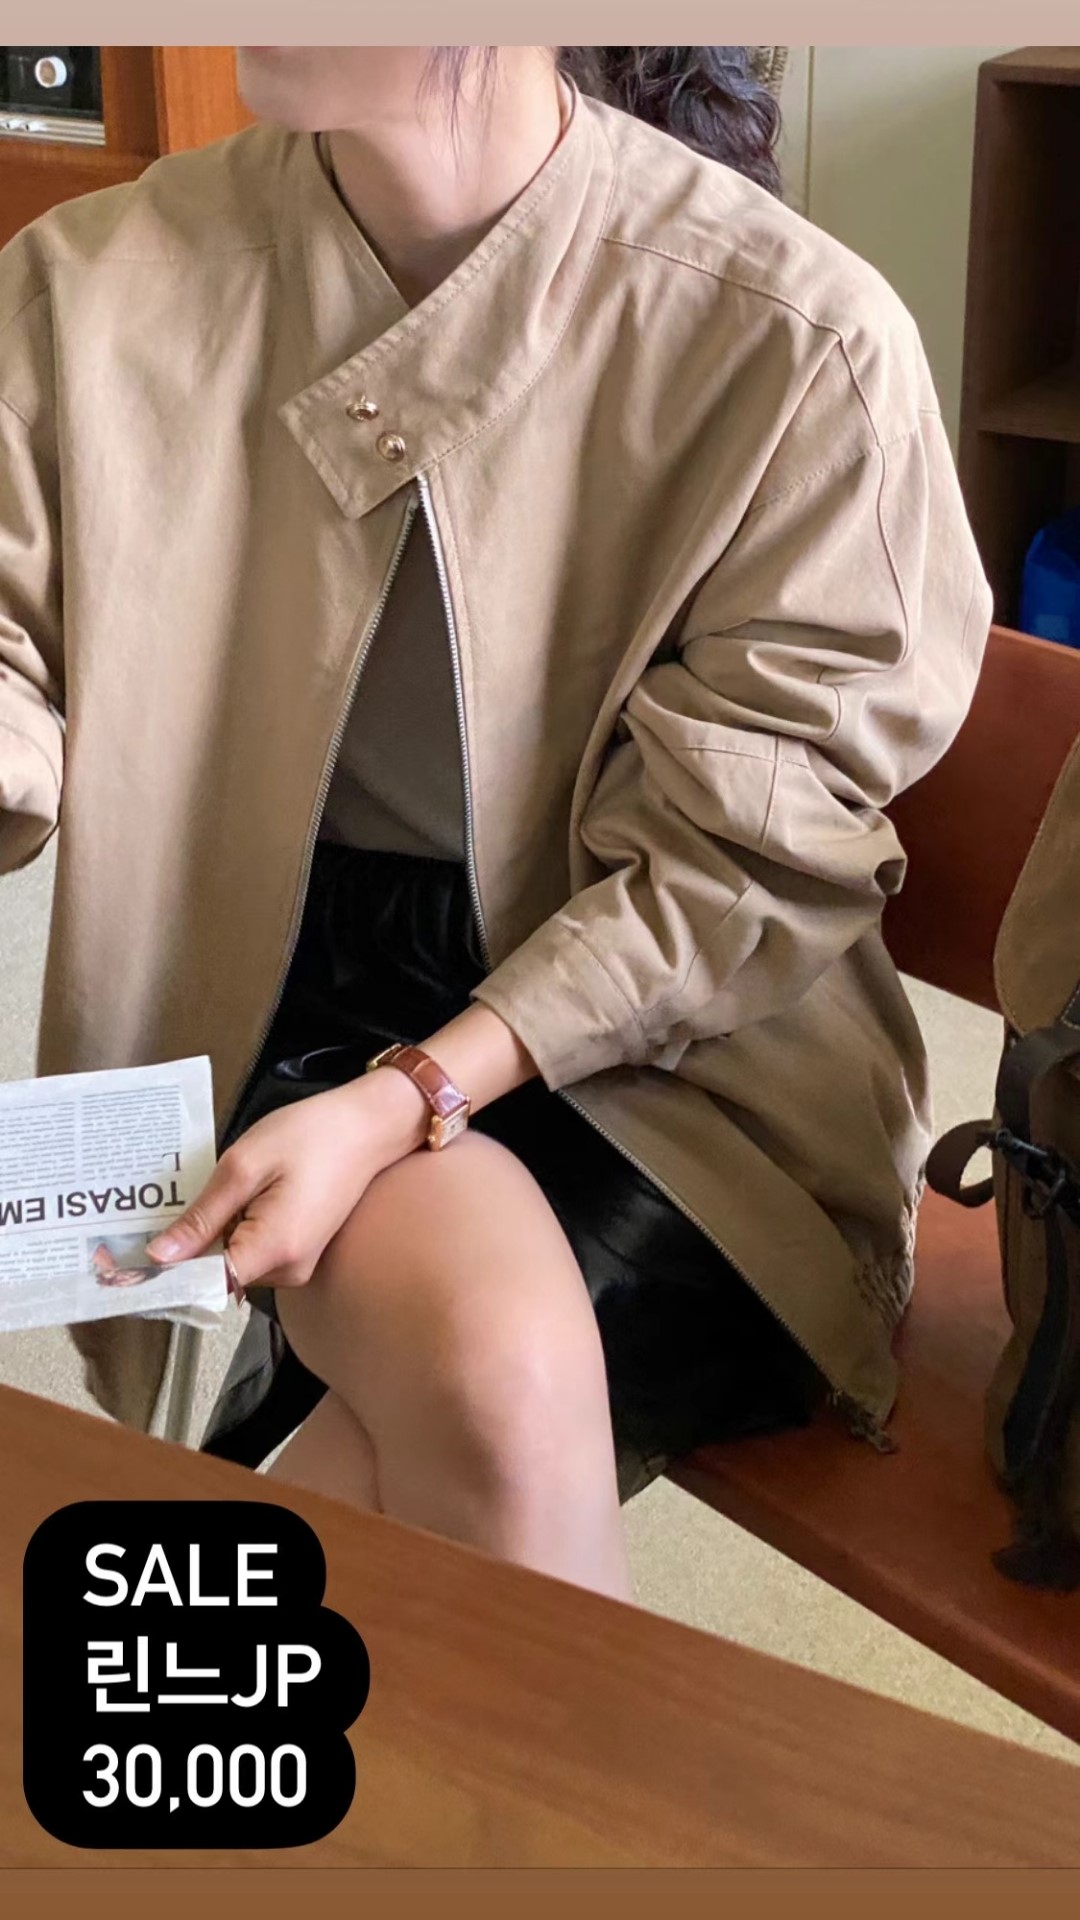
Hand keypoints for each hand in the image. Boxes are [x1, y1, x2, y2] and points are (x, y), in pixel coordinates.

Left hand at [144, 1067, 429, 1291]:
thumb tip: (160, 1256)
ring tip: (226, 1188)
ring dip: (217, 1234)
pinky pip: (254, 1251)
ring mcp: (298, 1264)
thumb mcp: (244, 1166)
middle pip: (217, 1275)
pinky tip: (243, 1194)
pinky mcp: (301, 1252)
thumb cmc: (312, 1135)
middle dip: (192, 1246)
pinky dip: (239, 1228)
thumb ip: (202, 1217)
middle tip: (175, 1204)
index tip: (131, 1261)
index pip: (205, 1285)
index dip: (167, 1275)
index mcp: (273, 1250)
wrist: (371, 1126)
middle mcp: (288, 1270)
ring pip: (234, 1262)